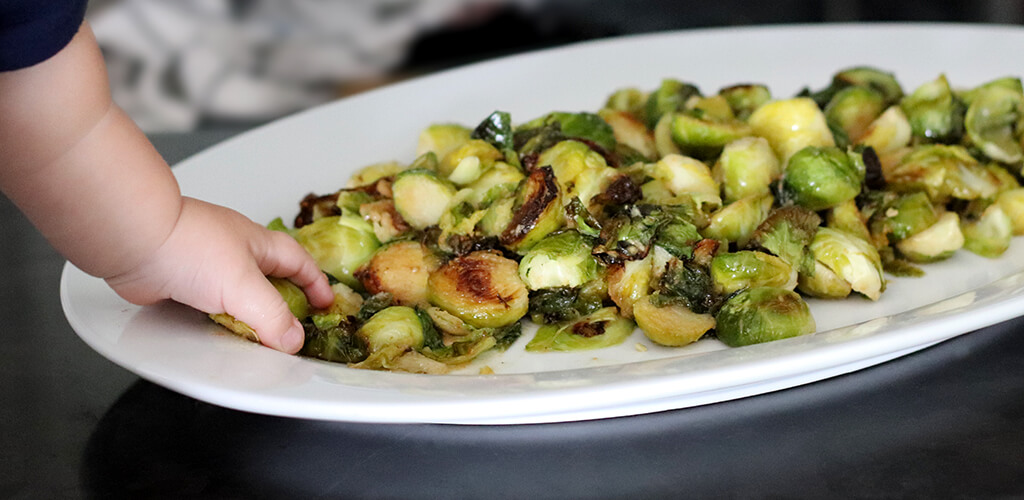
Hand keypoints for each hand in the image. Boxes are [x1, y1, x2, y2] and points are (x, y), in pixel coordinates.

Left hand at [105, 197, 333, 352]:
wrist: (132, 241)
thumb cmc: (187, 244)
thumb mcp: (242, 284)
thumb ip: (270, 316)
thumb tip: (292, 340)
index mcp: (258, 244)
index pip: (298, 262)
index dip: (315, 282)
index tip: (324, 304)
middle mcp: (234, 253)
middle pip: (270, 279)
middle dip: (283, 301)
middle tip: (293, 327)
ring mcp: (206, 267)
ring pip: (237, 295)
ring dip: (247, 314)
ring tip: (256, 338)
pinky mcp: (180, 281)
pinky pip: (208, 306)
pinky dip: (217, 320)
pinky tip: (217, 333)